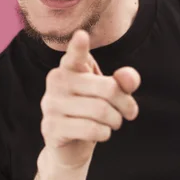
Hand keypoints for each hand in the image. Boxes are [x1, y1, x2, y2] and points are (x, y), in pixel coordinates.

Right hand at [39, 30, 140, 169]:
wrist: (71, 144)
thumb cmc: (92, 110)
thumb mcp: (111, 93)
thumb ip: (124, 81)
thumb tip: (128, 79)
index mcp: (71, 66)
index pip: (76, 55)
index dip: (79, 46)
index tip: (81, 35)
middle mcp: (57, 80)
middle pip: (107, 89)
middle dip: (125, 103)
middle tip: (129, 112)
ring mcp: (50, 104)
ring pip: (100, 111)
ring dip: (116, 121)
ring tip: (114, 123)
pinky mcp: (50, 127)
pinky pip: (90, 129)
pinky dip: (104, 133)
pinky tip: (102, 133)